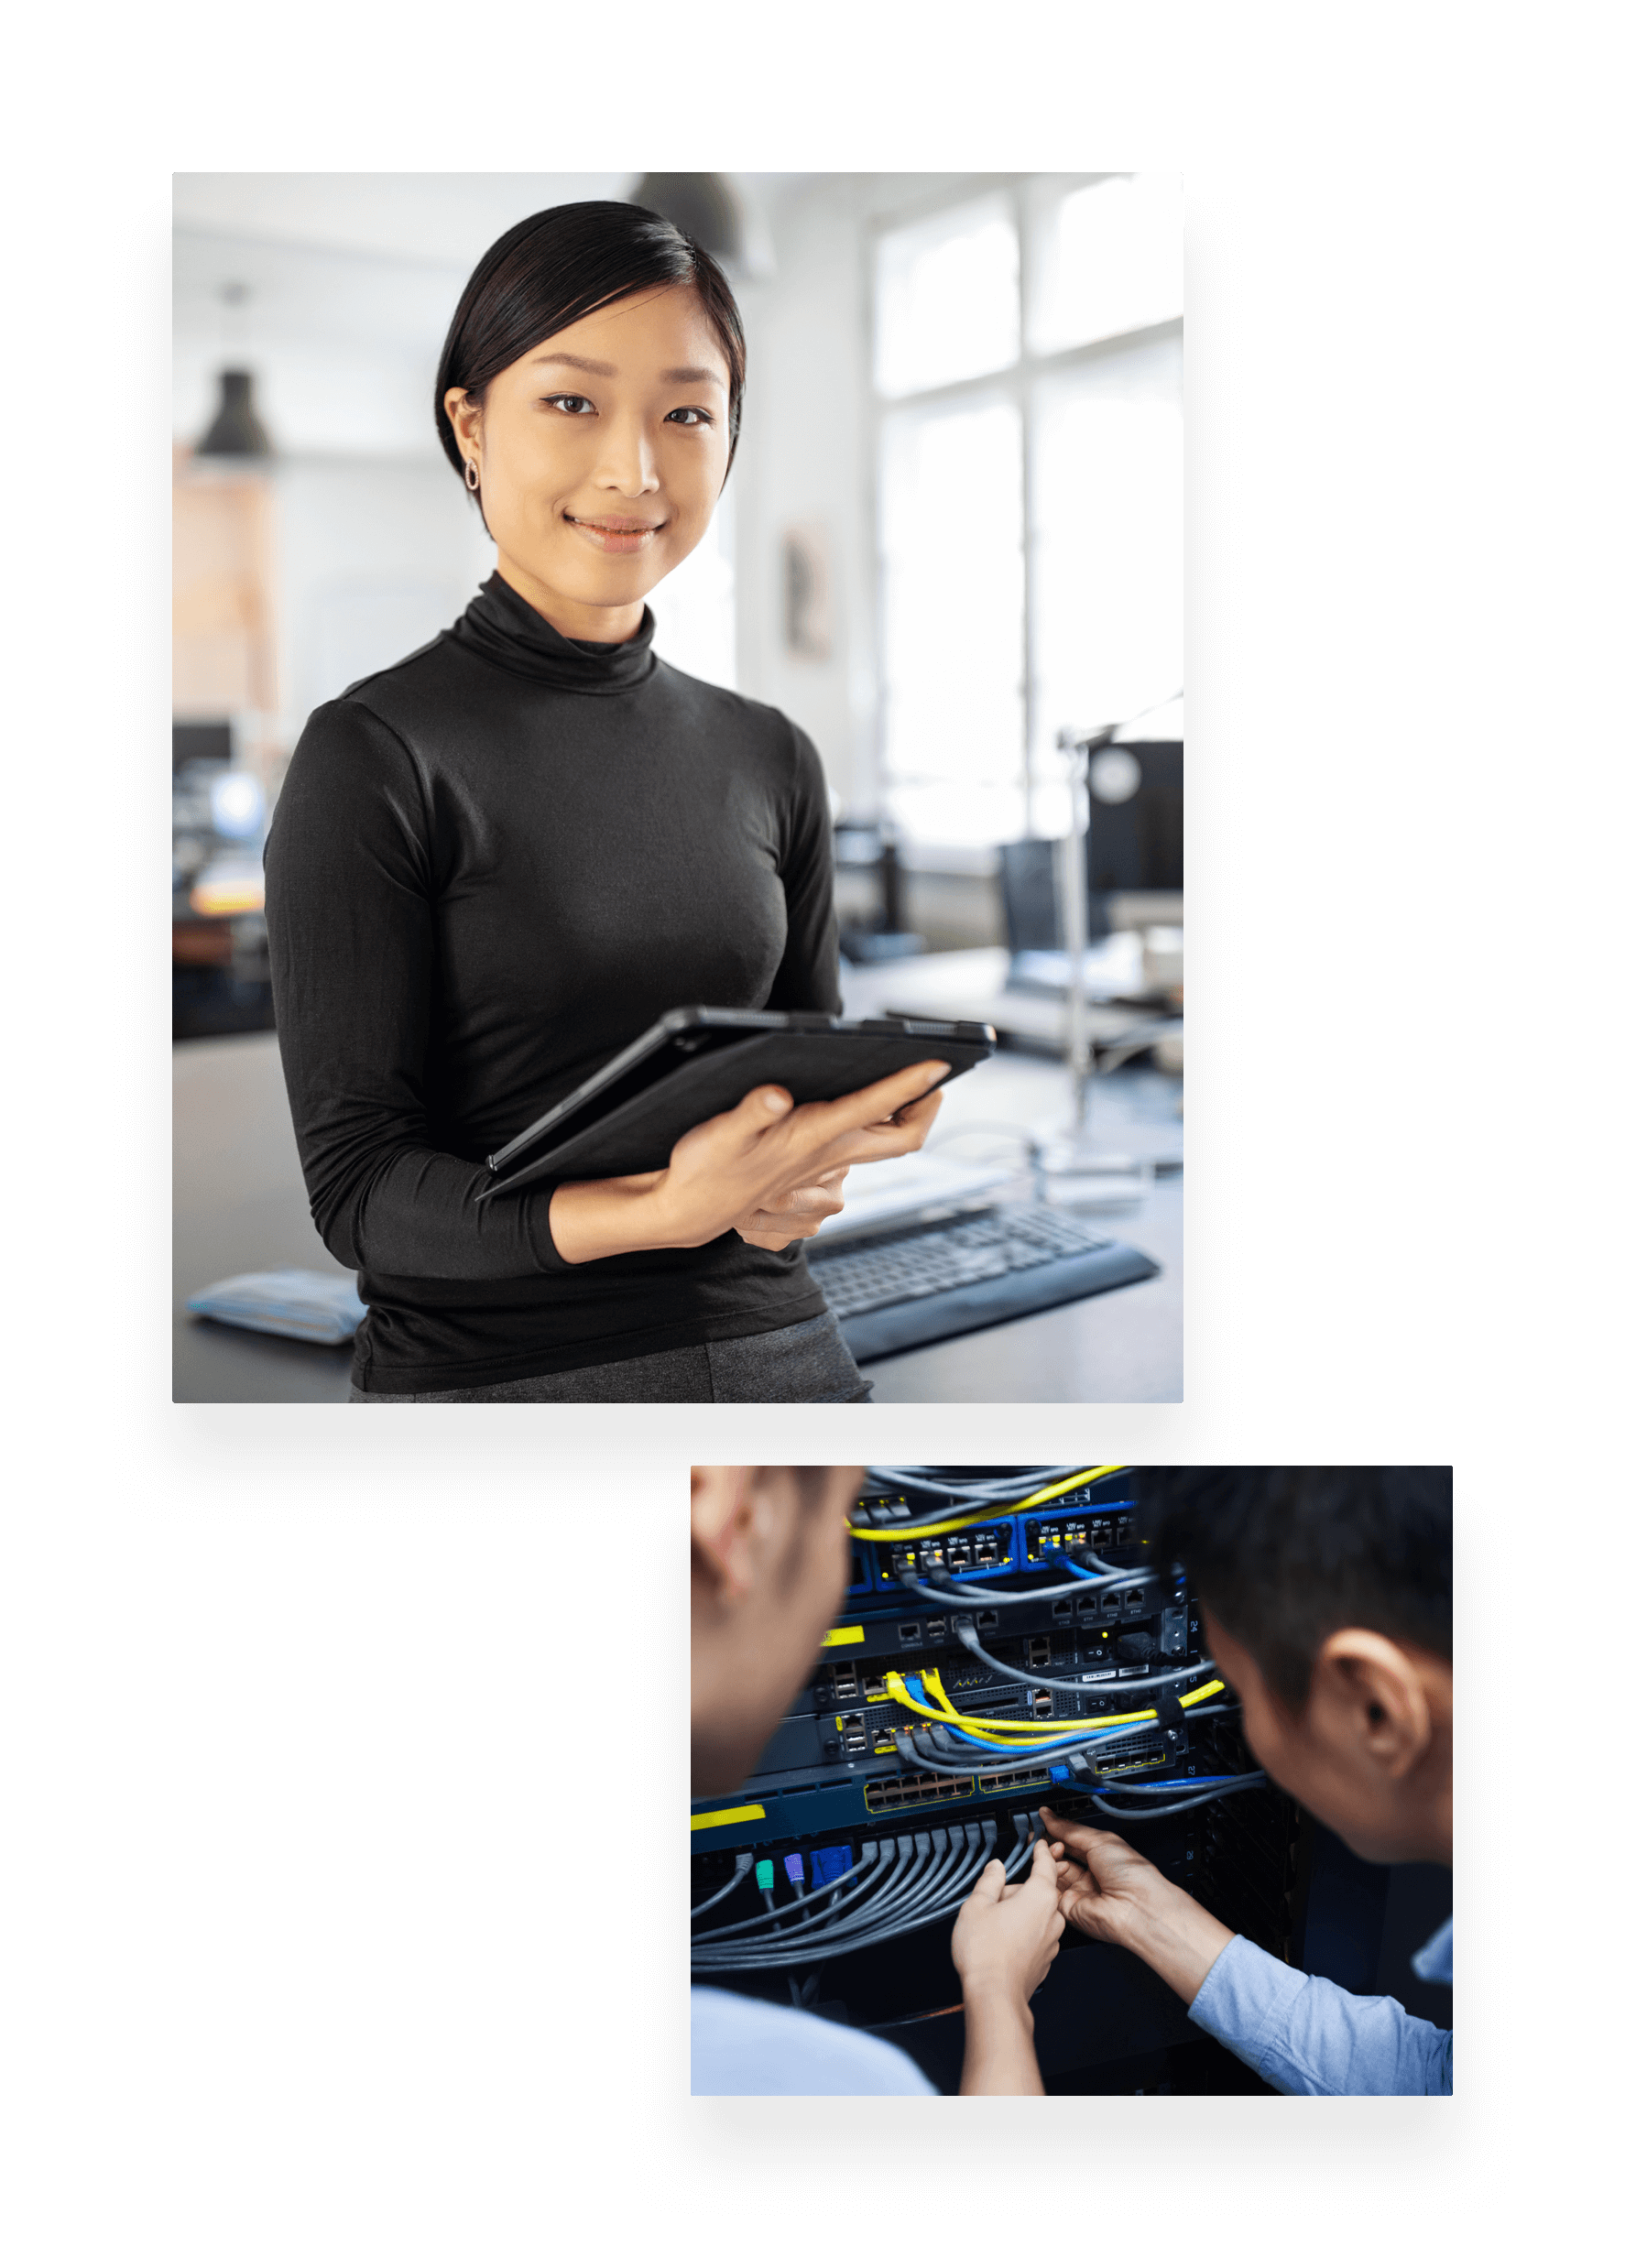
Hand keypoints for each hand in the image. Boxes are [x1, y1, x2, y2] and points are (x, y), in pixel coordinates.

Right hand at [651, 1059, 951, 1251]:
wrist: (691, 1211)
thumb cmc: (704, 1170)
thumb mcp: (719, 1135)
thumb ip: (750, 1112)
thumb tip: (777, 1093)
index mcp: (813, 1139)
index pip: (877, 1109)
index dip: (911, 1085)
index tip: (939, 1063)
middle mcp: (829, 1155)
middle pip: (903, 1139)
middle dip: (926, 1106)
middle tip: (935, 1074)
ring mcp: (827, 1165)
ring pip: (886, 1144)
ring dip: (904, 1114)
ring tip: (910, 1082)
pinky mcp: (817, 1168)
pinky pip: (864, 1147)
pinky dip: (878, 1123)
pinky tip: (867, 1103)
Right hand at [950, 1833, 1064, 2005]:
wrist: (995, 1996)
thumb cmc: (986, 1953)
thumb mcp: (978, 1905)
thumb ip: (989, 1881)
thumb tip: (996, 1868)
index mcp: (1040, 1897)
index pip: (1045, 1864)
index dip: (1040, 1851)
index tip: (1039, 1843)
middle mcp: (1052, 1917)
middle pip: (1036, 1891)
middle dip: (1015, 1891)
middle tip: (991, 1902)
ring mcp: (1052, 1941)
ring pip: (1035, 1914)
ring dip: (1018, 1913)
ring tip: (992, 1927)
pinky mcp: (1046, 1959)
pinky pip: (1035, 1935)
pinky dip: (1022, 1933)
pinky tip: (1001, 1943)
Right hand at [1038, 1806, 1235, 2006]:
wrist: (1137, 1906)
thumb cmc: (1132, 1874)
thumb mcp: (1100, 1840)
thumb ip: (1071, 1830)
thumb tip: (1050, 1816)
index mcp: (1101, 1856)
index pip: (1072, 1841)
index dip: (1057, 1831)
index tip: (1042, 1820)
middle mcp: (1090, 1875)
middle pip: (1060, 1856)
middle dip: (1049, 1843)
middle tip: (1041, 1835)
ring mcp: (1079, 1891)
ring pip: (1052, 1872)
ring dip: (1048, 1857)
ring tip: (1049, 1849)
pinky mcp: (1069, 1908)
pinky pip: (1049, 1890)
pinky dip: (1045, 1876)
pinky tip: (1047, 1864)